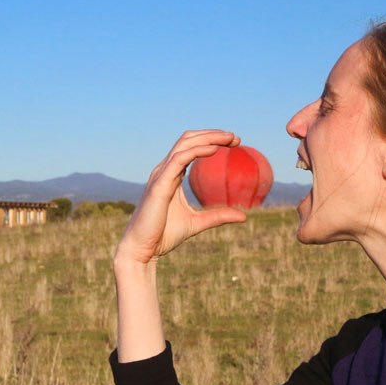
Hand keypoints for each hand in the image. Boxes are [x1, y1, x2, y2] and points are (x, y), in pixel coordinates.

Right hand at [114, 129, 246, 266]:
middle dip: (212, 134)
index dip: (212, 140)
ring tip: (229, 138)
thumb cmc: (163, 235)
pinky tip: (215, 150)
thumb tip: (244, 216)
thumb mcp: (197, 223)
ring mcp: (161, 175)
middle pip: (188, 139)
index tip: (234, 143)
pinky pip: (179, 159)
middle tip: (235, 138)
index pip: (191, 147)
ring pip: (184, 144)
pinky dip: (197, 151)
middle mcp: (165, 170)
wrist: (142, 250)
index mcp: (171, 175)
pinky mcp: (160, 184)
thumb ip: (218, 216)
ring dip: (208, 138)